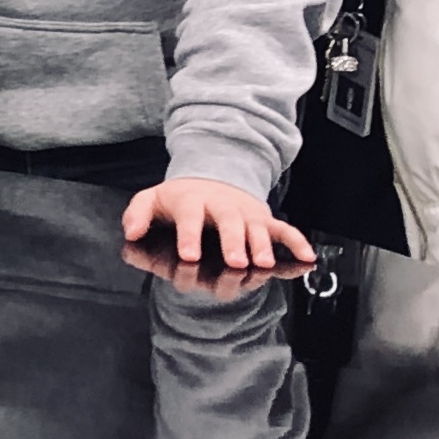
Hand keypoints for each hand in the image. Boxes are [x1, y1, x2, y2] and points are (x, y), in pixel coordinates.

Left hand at [120, 176, 314, 271]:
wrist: (211, 175)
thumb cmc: (179, 198)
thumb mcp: (151, 199)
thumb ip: (137, 214)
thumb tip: (131, 232)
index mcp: (192, 200)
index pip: (190, 217)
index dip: (189, 235)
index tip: (190, 255)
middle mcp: (222, 205)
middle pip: (229, 222)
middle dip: (233, 242)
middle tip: (235, 262)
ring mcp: (246, 212)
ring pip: (257, 228)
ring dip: (262, 245)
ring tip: (264, 264)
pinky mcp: (264, 219)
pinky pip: (284, 230)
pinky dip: (297, 242)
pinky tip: (307, 257)